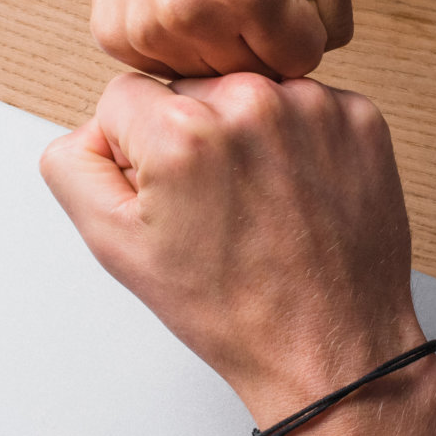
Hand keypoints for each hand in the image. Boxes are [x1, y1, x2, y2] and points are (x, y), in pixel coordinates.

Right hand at [17, 0, 350, 78]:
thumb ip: (337, 6)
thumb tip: (317, 56)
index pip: (302, 58)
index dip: (301, 20)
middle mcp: (189, 16)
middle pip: (256, 73)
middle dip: (262, 35)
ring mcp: (145, 31)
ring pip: (211, 75)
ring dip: (220, 41)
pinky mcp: (114, 35)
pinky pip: (169, 65)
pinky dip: (182, 39)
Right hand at [41, 73, 435, 435]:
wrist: (331, 347)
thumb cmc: (232, 309)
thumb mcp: (116, 246)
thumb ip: (74, 164)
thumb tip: (93, 123)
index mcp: (181, 130)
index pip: (124, 97)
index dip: (137, 152)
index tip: (173, 197)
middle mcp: (250, 101)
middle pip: (189, 88)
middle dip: (193, 137)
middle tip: (219, 209)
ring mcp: (314, 106)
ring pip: (248, 93)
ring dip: (247, 136)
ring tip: (263, 205)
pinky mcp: (361, 117)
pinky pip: (306, 106)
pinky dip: (300, 142)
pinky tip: (300, 195)